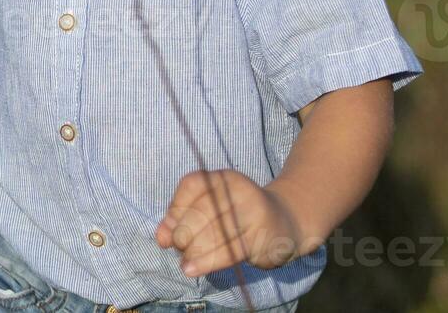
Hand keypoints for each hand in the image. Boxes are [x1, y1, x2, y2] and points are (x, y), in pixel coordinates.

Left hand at [155, 169, 305, 275]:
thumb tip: (161, 237)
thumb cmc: (239, 216)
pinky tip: (191, 268)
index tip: (169, 229)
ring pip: (214, 233)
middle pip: (201, 211)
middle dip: (183, 233)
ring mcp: (253, 213)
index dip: (175, 208)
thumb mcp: (211, 208)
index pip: (191, 185)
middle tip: (179, 247)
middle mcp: (240, 190)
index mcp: (224, 178)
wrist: (286, 223)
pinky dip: (206, 262)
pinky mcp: (260, 238)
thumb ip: (182, 218)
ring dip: (193, 250)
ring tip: (185, 261)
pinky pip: (228, 251)